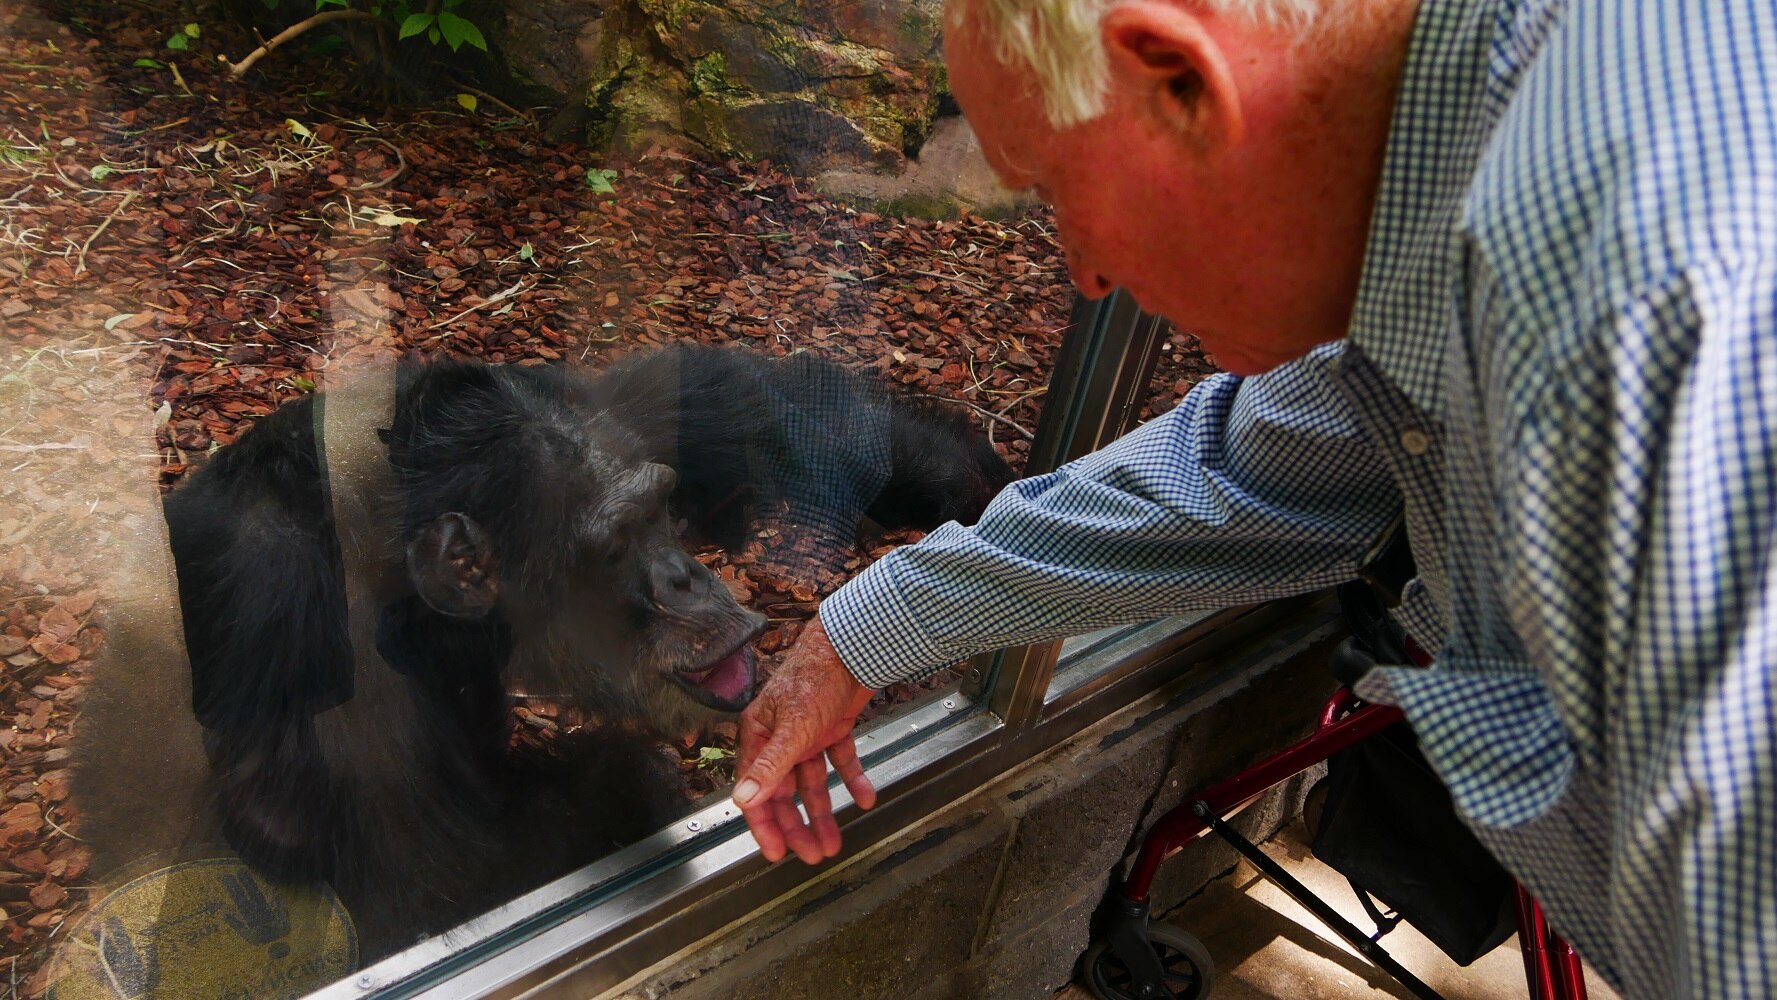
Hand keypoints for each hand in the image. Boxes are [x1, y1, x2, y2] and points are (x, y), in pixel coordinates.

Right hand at [733, 614, 876, 863]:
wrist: (854, 646)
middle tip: (813, 854)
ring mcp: (808, 733)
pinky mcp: (834, 727)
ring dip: (824, 811)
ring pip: (813, 782)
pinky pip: (842, 761)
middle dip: (798, 825)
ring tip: (835, 841)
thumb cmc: (814, 676)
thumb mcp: (791, 729)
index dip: (765, 824)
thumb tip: (743, 800)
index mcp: (759, 736)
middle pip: (785, 792)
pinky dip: (853, 779)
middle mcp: (781, 738)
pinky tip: (865, 798)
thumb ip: (769, 767)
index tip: (776, 853)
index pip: (756, 790)